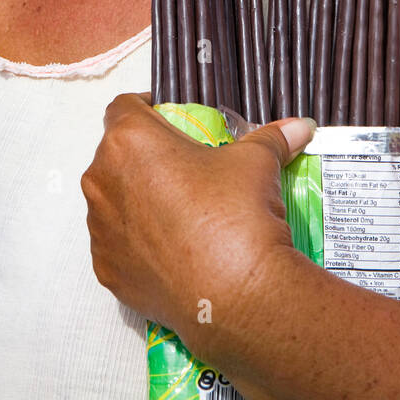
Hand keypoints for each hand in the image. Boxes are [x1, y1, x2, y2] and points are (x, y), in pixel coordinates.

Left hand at [81, 93, 314, 348]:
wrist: (233, 293)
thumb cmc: (235, 214)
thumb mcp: (256, 161)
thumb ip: (271, 137)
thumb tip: (300, 127)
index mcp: (129, 141)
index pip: (125, 106)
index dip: (147, 108)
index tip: (168, 118)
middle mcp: (102, 180)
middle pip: (117, 154)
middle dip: (145, 157)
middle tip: (184, 169)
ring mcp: (99, 227)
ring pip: (113, 200)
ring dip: (137, 199)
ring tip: (179, 213)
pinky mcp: (106, 268)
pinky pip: (117, 244)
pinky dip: (137, 242)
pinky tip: (172, 249)